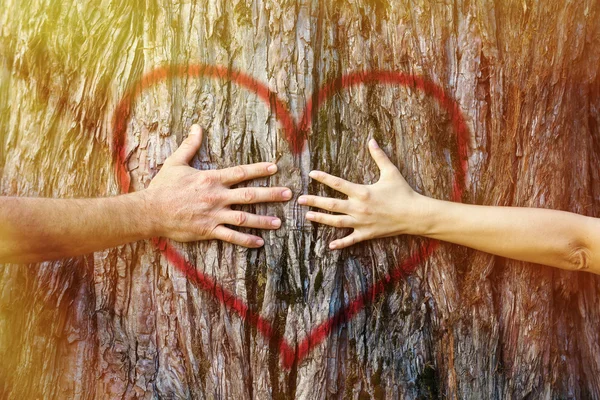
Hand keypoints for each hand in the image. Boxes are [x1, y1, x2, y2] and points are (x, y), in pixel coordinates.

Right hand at [144, 124, 291, 246]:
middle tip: (288, 194)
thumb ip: (190, 145)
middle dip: (271, 194)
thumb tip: (196, 126)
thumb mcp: (176, 162)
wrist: (150, 211)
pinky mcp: (208, 231)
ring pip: (244, 218)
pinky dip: (246, 240)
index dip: (259, 170)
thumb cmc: (163, 186)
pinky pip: (230, 237)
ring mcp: (213, 215)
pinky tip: (259, 243)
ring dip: (263, 220)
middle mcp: (216, 197)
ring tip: (279, 222)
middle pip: (249, 195)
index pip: (240, 172)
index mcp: (211, 179)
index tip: (274, 167)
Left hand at [298, 139, 428, 249]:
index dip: (323, 178)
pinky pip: (351, 240)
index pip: (338, 183)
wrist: (414, 215)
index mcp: (362, 192)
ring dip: (321, 219)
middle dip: (314, 201)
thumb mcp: (391, 172)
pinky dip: (340, 243)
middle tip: (300, 200)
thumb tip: (372, 140)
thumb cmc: (403, 192)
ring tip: (308, 216)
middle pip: (331, 204)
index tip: (311, 174)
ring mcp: (361, 222)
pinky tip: (330, 245)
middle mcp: (359, 208)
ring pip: (336, 222)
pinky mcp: (367, 234)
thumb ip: (379, 156)